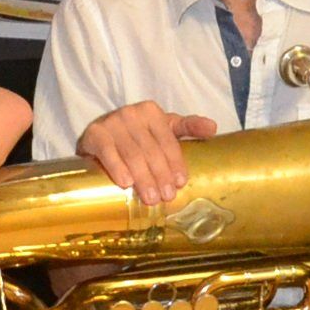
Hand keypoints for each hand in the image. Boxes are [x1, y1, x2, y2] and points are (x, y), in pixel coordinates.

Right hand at [76, 102, 214, 208]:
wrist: (100, 135)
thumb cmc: (138, 135)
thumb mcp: (164, 128)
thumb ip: (189, 127)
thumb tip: (213, 128)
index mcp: (152, 112)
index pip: (167, 140)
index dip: (175, 162)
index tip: (180, 183)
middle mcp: (132, 113)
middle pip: (151, 150)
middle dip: (160, 175)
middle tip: (166, 197)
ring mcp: (112, 122)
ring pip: (132, 154)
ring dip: (143, 178)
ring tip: (151, 198)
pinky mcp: (95, 134)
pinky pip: (108, 153)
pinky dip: (118, 168)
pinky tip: (126, 183)